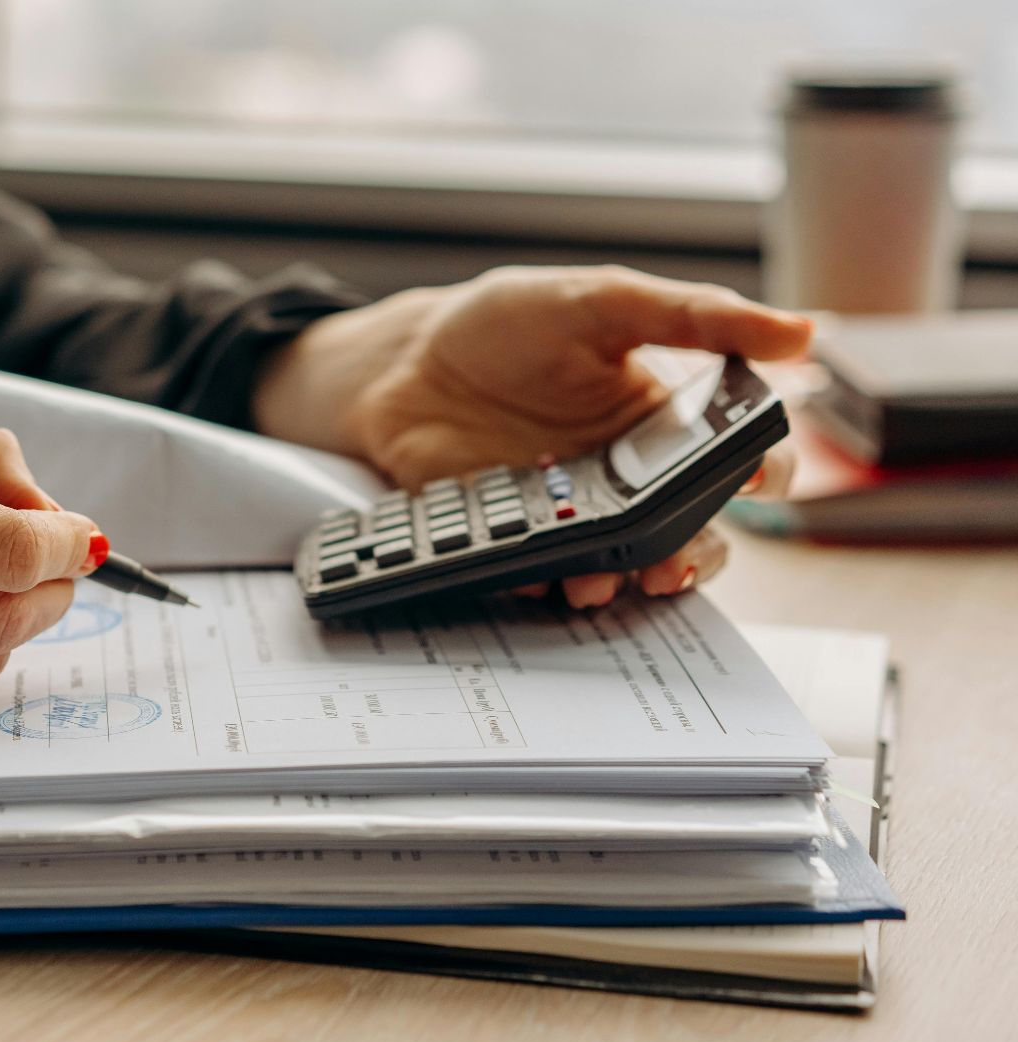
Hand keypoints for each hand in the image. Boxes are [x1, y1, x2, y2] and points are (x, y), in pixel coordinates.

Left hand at [253, 265, 813, 606]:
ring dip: (628, 578)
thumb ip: (692, 316)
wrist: (404, 363)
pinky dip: (548, 579)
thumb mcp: (601, 300)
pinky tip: (542, 572)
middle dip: (697, 551)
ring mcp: (574, 509)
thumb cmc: (506, 323)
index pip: (741, 456)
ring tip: (609, 579)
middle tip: (678, 557)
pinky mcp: (517, 535)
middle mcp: (630, 472)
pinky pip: (546, 572)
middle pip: (694, 528)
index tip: (755, 479)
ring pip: (628, 563)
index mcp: (666, 416)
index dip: (762, 473)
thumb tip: (798, 330)